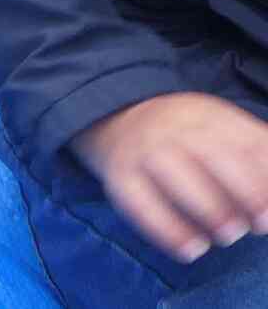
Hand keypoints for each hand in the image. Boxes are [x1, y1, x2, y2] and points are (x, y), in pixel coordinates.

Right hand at [72, 93, 267, 263]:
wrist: (112, 113)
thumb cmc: (186, 136)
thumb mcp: (222, 129)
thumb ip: (257, 156)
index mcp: (208, 115)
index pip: (245, 142)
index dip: (264, 176)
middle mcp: (174, 127)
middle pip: (211, 153)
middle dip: (242, 190)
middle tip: (259, 224)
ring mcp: (143, 148)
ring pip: (173, 173)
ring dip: (207, 207)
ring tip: (229, 236)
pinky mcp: (118, 174)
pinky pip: (137, 201)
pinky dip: (164, 228)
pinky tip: (191, 251)